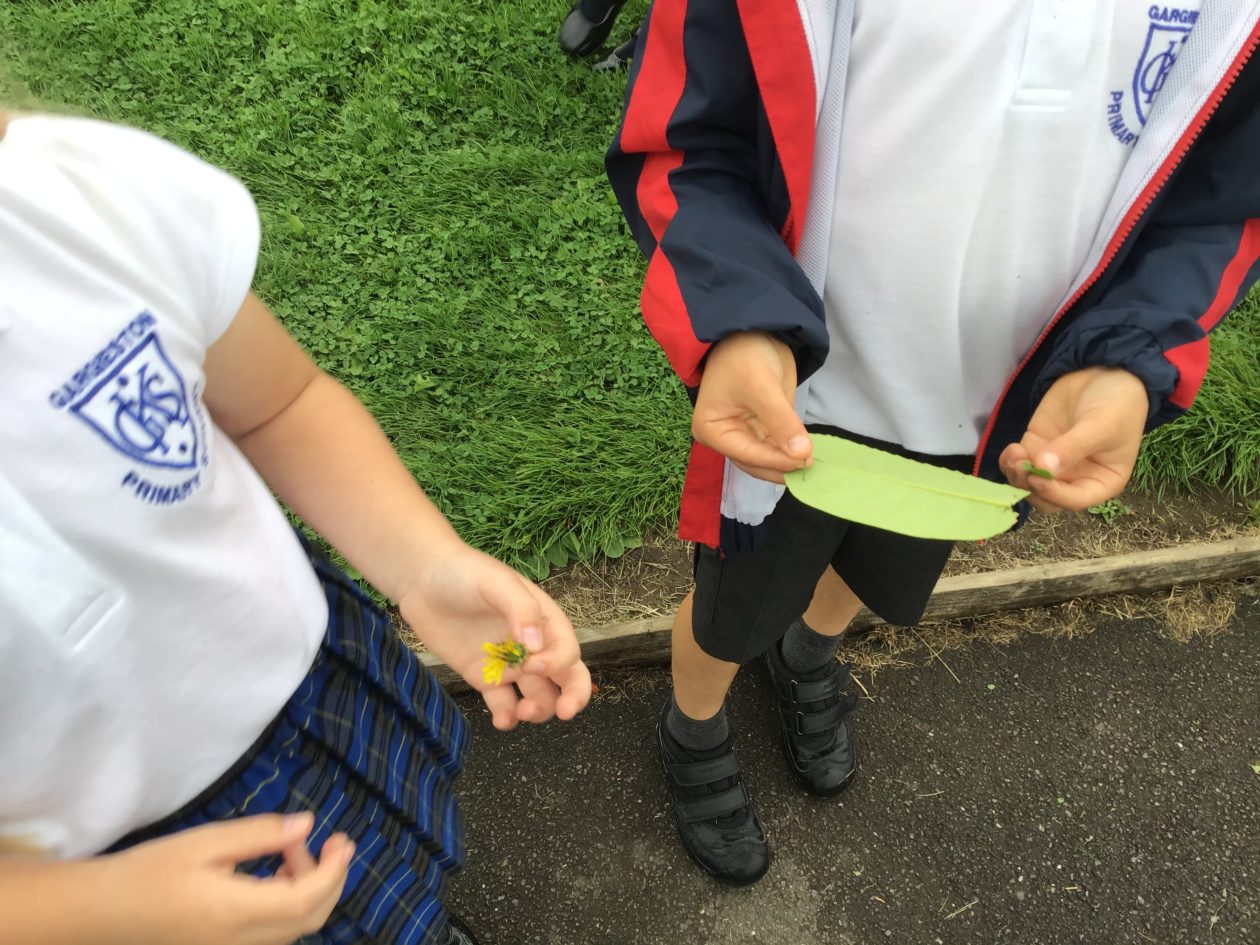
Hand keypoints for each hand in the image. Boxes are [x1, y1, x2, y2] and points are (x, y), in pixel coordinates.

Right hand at [96, 813, 351, 944]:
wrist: (98, 914)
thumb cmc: (147, 872)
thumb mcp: (204, 842)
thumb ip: (259, 835)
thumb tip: (308, 824)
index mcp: (234, 913)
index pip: (306, 900)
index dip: (334, 871)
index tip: (342, 839)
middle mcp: (238, 942)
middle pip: (309, 920)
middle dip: (331, 879)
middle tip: (332, 841)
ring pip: (294, 929)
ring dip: (309, 890)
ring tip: (290, 849)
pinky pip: (273, 933)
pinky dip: (289, 904)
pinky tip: (276, 872)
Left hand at [396, 543, 591, 730]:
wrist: (423, 579)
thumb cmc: (466, 572)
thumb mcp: (497, 583)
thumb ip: (521, 610)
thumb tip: (537, 646)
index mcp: (545, 621)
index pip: (567, 651)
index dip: (557, 664)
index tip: (531, 665)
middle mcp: (533, 646)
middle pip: (567, 678)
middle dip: (573, 697)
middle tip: (565, 712)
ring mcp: (509, 664)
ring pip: (538, 697)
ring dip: (537, 710)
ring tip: (519, 713)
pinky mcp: (484, 678)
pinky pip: (503, 704)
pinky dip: (507, 717)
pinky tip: (501, 721)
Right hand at [693, 331, 811, 482]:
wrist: (754, 331)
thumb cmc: (744, 355)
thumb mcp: (761, 386)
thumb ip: (781, 421)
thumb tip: (801, 454)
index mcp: (712, 430)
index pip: (746, 454)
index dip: (775, 460)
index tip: (802, 461)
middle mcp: (727, 437)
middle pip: (756, 463)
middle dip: (782, 466)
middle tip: (811, 467)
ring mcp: (746, 434)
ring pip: (769, 458)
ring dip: (789, 462)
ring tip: (814, 463)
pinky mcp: (764, 428)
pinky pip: (778, 446)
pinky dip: (793, 451)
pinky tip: (810, 455)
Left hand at [1000, 367, 1148, 512]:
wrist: (1106, 372)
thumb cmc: (1117, 403)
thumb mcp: (1101, 425)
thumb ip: (1073, 448)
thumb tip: (1044, 469)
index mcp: (1102, 481)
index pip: (1075, 500)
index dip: (1054, 494)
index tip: (1038, 478)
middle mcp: (1077, 478)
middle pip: (1047, 498)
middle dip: (1031, 487)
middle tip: (1022, 466)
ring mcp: (1054, 464)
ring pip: (1028, 483)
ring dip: (1016, 475)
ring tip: (1014, 454)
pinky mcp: (1036, 447)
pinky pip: (1018, 464)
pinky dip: (1010, 462)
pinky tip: (1011, 450)